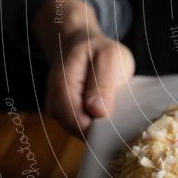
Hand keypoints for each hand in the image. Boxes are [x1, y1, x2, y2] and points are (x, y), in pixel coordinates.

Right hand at [31, 0, 134, 136]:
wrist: (81, 45)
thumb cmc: (98, 49)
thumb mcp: (108, 56)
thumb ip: (103, 83)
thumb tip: (98, 112)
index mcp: (63, 85)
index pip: (76, 121)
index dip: (98, 129)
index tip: (119, 126)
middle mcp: (55, 102)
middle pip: (77, 130)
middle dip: (100, 129)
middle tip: (123, 117)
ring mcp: (59, 111)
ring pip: (80, 132)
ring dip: (99, 126)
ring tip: (115, 109)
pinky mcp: (66, 116)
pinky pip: (82, 128)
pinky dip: (96, 124)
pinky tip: (107, 111)